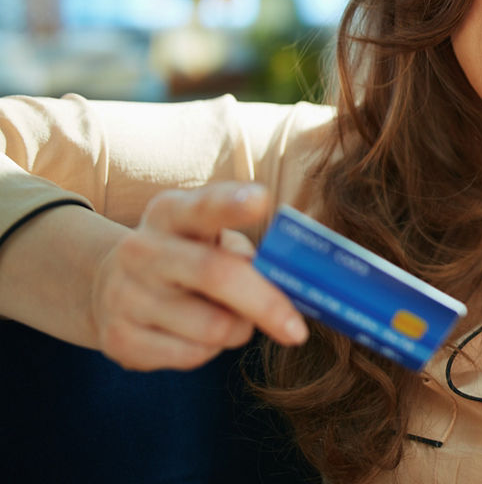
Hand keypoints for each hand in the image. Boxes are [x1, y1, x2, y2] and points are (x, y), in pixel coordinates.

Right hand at [90, 182, 307, 369]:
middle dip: (266, 304)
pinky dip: (210, 351)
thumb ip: (245, 251)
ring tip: (230, 319)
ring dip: (238, 330)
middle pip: (217, 275)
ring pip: (213, 327)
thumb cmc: (187, 257)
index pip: (203, 206)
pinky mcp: (119, 338)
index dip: (232, 205)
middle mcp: (141, 250)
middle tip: (297, 330)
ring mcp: (125, 295)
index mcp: (170, 214)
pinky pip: (192, 355)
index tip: (262, 200)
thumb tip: (289, 281)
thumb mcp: (209, 238)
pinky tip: (195, 335)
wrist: (111, 287)